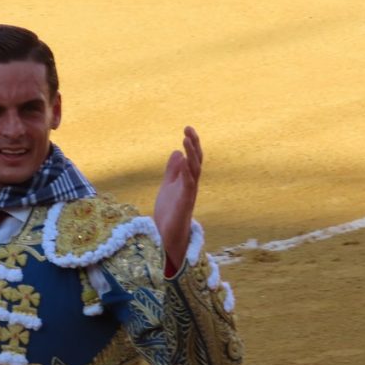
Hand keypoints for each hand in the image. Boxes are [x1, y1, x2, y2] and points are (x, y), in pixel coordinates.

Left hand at [152, 126, 202, 268]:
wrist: (167, 235)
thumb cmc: (170, 212)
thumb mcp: (168, 186)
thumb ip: (173, 170)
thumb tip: (177, 152)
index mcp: (187, 180)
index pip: (192, 158)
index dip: (191, 143)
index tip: (187, 128)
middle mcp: (192, 185)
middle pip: (196, 161)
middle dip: (193, 145)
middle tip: (188, 129)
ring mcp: (189, 194)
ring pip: (195, 171)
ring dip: (191, 155)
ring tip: (186, 140)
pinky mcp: (185, 203)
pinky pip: (188, 185)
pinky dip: (187, 173)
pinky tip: (184, 161)